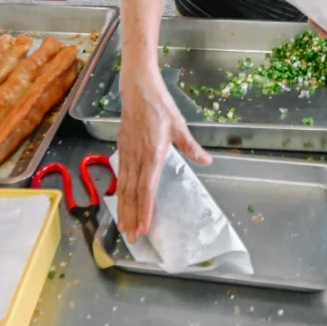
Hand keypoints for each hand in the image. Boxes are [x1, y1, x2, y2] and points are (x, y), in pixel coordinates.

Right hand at [116, 68, 210, 242]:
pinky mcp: (121, 148)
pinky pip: (120, 175)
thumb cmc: (159, 105)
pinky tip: (120, 201)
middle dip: (131, 217)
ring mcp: (126, 153)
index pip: (147, 189)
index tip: (143, 228)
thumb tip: (206, 160)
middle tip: (132, 237)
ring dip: (123, 208)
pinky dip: (119, 192)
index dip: (145, 210)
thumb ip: (191, 146)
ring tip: (124, 226)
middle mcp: (136, 157)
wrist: (138, 88)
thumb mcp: (179, 125)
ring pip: (123, 187)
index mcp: (152, 154)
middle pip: (131, 193)